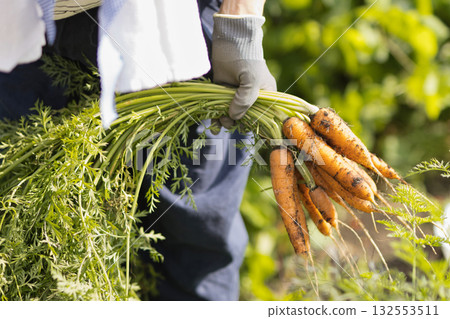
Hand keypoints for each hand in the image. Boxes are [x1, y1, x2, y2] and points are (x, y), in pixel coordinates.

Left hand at [211, 13, 275, 131]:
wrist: (230, 38)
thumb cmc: (247, 58)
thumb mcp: (251, 80)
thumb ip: (245, 100)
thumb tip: (234, 117)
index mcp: (265, 96)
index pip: (263, 117)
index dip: (255, 125)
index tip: (244, 127)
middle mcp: (251, 98)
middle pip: (245, 119)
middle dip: (236, 123)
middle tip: (227, 119)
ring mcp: (236, 96)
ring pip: (231, 116)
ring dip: (224, 121)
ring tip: (218, 120)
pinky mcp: (222, 92)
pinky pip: (220, 109)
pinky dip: (216, 117)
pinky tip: (212, 124)